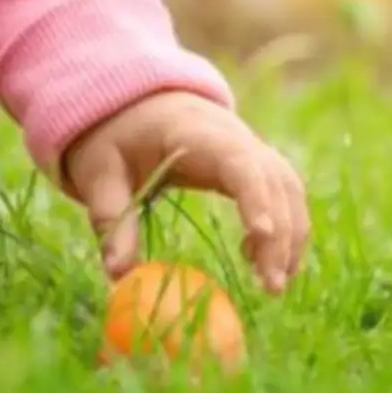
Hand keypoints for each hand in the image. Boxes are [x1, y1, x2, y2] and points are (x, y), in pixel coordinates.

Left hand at [63, 90, 309, 294]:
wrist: (138, 104)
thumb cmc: (118, 137)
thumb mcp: (100, 174)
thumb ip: (111, 218)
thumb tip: (118, 274)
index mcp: (197, 134)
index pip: (240, 163)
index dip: (256, 198)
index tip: (261, 238)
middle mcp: (236, 137)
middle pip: (275, 181)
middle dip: (281, 232)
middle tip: (271, 287)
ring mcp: (251, 148)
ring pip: (289, 188)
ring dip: (291, 234)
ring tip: (275, 284)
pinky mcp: (256, 164)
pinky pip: (285, 192)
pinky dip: (287, 226)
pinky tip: (263, 261)